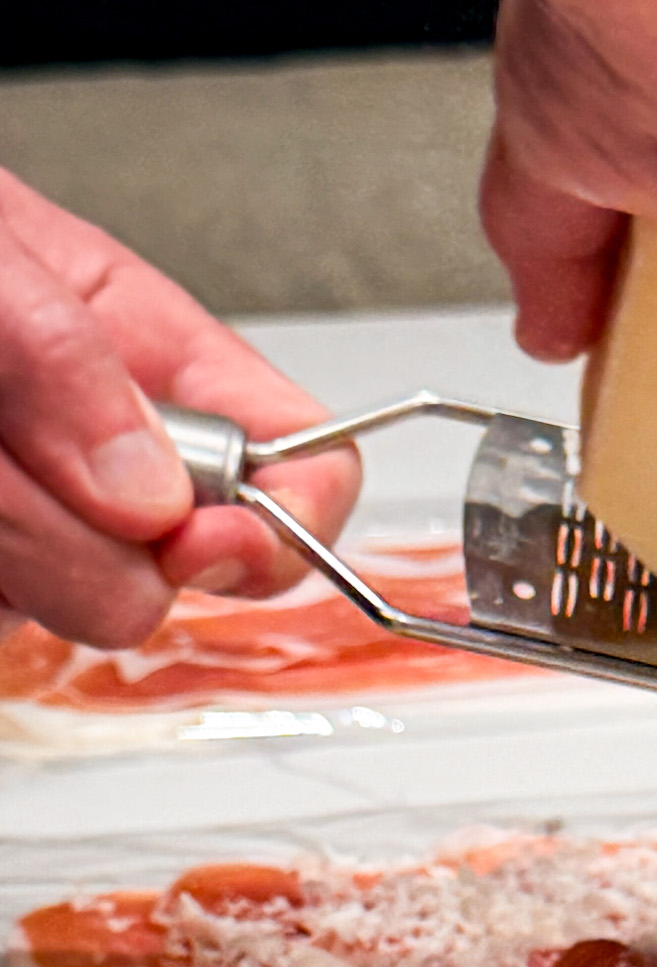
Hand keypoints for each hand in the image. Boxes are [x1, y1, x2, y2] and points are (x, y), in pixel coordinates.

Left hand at [0, 170, 359, 647]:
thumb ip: (67, 355)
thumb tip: (151, 494)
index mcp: (160, 363)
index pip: (308, 478)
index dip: (281, 528)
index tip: (196, 539)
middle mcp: (111, 461)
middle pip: (173, 581)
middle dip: (66, 534)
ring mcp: (38, 531)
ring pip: (65, 612)